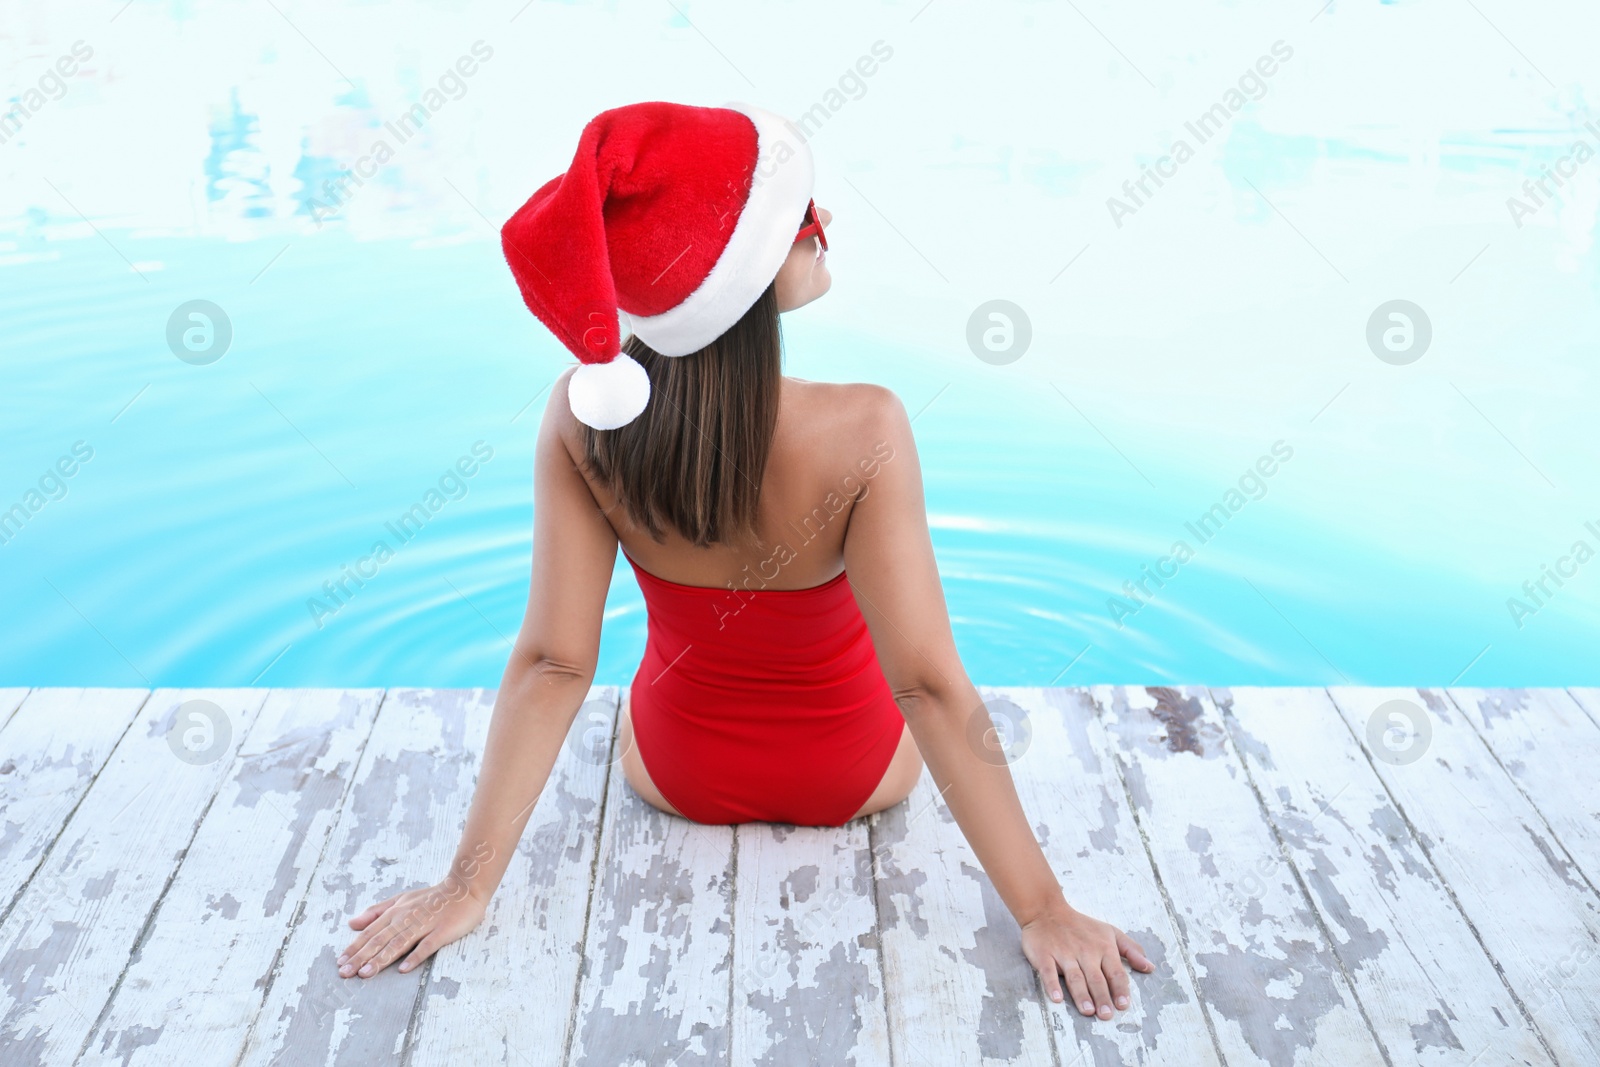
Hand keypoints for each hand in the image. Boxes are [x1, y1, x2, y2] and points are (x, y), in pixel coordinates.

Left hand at [337, 874, 487, 978]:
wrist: (465, 888)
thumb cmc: (432, 897)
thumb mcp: (401, 899)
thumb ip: (376, 912)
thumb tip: (352, 924)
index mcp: (396, 911)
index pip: (371, 932)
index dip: (355, 947)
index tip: (340, 962)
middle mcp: (407, 918)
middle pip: (381, 939)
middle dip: (361, 957)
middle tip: (346, 973)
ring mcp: (425, 924)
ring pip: (399, 943)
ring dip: (382, 959)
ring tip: (366, 973)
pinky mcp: (442, 931)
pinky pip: (427, 945)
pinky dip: (415, 956)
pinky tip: (404, 968)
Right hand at [1018, 900, 1154, 1018]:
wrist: (1047, 911)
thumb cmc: (1081, 926)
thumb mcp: (1110, 932)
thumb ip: (1131, 950)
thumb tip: (1149, 967)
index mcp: (1103, 947)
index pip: (1115, 972)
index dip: (1120, 989)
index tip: (1123, 1005)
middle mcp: (1085, 951)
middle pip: (1096, 978)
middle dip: (1102, 997)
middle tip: (1106, 1015)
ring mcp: (1064, 953)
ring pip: (1075, 977)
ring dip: (1081, 994)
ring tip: (1088, 1011)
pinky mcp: (1045, 955)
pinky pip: (1048, 972)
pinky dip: (1052, 985)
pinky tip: (1057, 998)